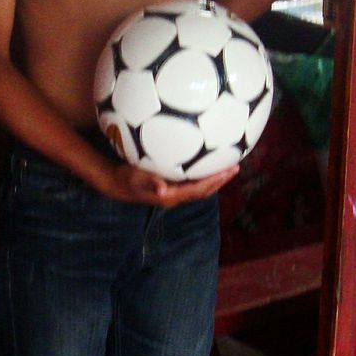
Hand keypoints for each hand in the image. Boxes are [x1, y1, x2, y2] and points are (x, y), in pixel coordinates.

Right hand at [100, 159, 238, 207]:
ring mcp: (176, 191)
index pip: (198, 190)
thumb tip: (162, 188)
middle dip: (220, 179)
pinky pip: (194, 180)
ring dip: (215, 176)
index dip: (214, 181)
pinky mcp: (174, 185)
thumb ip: (149, 181)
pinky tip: (209, 159)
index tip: (228, 170)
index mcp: (172, 195)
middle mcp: (177, 195)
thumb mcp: (134, 178)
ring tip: (229, 164)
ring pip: (201, 186)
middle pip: (204, 190)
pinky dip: (204, 172)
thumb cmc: (127, 179)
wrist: (119, 185)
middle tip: (236, 166)